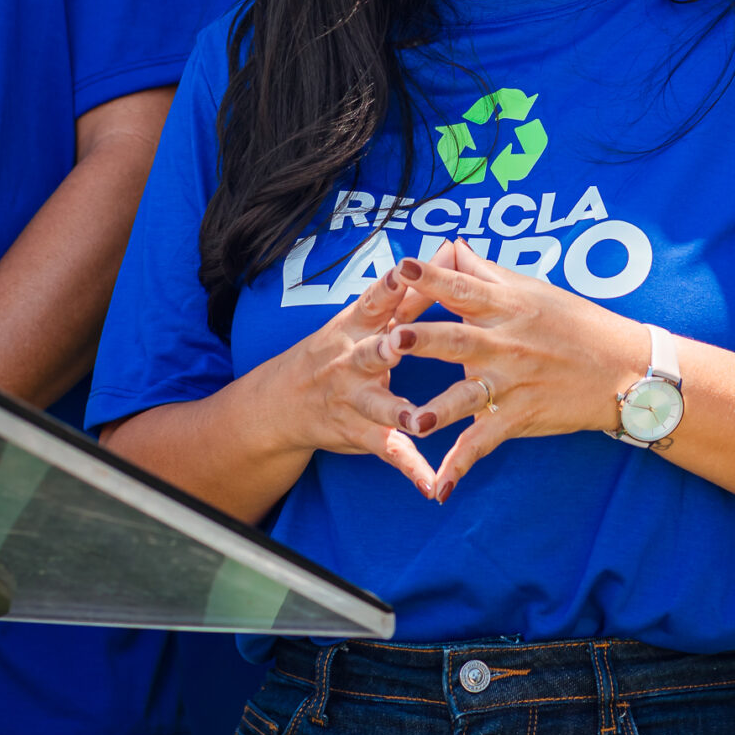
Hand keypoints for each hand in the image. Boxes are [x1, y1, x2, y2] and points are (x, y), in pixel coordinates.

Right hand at [243, 262, 435, 497]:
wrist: (282, 403)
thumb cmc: (340, 348)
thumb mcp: (364, 317)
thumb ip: (410, 289)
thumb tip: (451, 248)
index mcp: (355, 328)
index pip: (372, 302)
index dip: (387, 287)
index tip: (404, 270)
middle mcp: (351, 362)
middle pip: (368, 354)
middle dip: (382, 350)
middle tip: (397, 344)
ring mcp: (354, 400)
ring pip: (377, 407)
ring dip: (397, 413)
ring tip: (420, 422)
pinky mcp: (360, 433)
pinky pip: (388, 452)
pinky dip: (411, 469)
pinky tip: (433, 486)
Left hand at [391, 241, 649, 500]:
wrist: (625, 370)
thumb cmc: (578, 324)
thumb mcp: (534, 290)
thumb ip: (486, 273)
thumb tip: (450, 247)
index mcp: (506, 306)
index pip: (460, 288)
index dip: (429, 278)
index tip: (399, 268)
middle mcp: (505, 342)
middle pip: (456, 339)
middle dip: (423, 340)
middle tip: (390, 339)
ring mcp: (512, 382)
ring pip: (468, 397)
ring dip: (439, 410)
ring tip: (411, 422)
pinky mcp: (520, 416)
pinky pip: (485, 442)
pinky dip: (461, 465)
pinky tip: (438, 488)